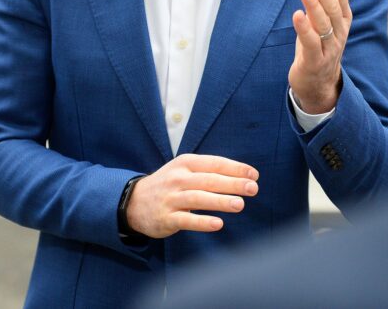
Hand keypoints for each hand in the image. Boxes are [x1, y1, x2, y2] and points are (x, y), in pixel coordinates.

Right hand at [126, 154, 258, 238]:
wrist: (133, 201)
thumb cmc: (168, 185)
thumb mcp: (183, 170)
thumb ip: (208, 171)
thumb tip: (242, 176)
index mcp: (185, 163)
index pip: (213, 163)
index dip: (235, 168)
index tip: (254, 174)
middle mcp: (178, 178)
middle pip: (208, 180)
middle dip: (232, 183)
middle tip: (252, 188)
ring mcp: (171, 198)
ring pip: (198, 198)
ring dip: (220, 201)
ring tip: (240, 204)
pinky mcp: (166, 217)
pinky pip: (186, 220)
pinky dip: (202, 222)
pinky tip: (218, 224)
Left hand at [289, 0, 351, 113]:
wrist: (317, 84)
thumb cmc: (317, 48)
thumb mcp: (320, 22)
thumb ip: (320, 0)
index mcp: (342, 22)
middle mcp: (339, 34)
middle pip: (333, 8)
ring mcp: (329, 49)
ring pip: (324, 24)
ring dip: (314, 5)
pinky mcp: (315, 62)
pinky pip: (312, 44)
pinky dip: (304, 29)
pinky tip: (297, 15)